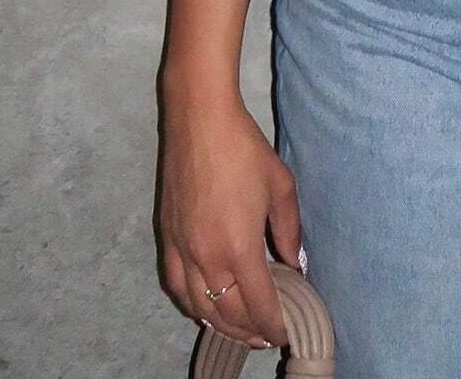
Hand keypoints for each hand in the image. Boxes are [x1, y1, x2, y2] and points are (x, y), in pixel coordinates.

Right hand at [157, 91, 302, 350]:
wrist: (200, 122)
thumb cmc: (245, 150)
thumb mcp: (281, 187)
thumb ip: (288, 230)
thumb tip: (293, 262)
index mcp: (239, 249)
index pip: (258, 305)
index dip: (273, 325)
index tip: (285, 333)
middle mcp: (207, 259)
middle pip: (228, 314)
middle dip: (250, 331)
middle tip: (267, 337)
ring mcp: (182, 251)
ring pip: (199, 307)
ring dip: (221, 324)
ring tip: (240, 329)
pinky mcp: (167, 239)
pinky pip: (177, 288)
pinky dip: (193, 306)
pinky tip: (205, 307)